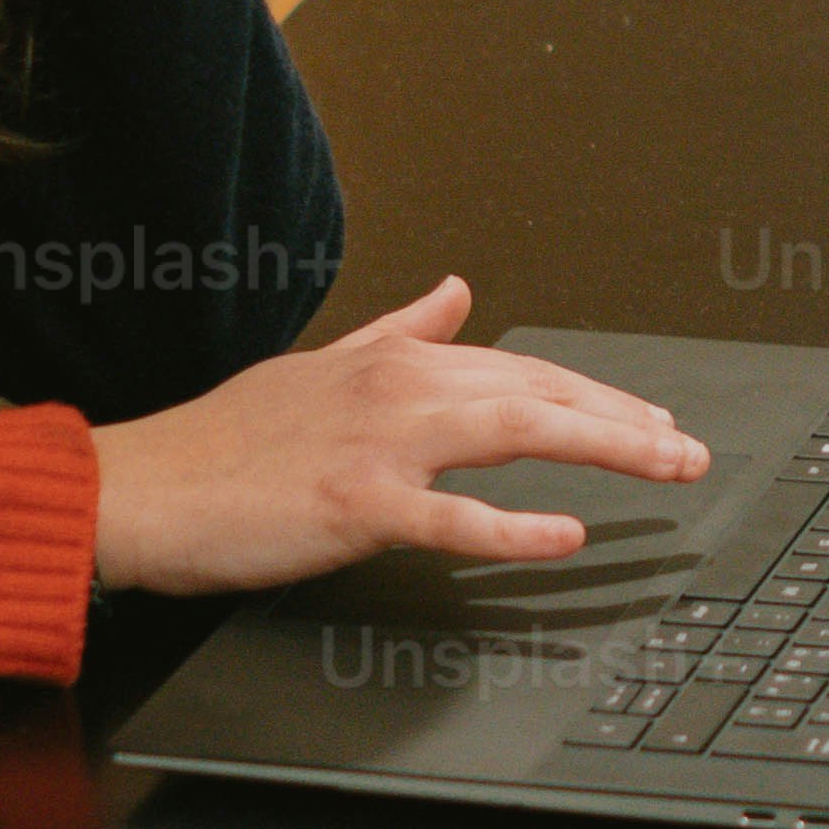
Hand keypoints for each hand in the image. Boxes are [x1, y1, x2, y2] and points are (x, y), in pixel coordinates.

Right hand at [87, 275, 705, 592]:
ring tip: (667, 466)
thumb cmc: (222, 440)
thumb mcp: (319, 366)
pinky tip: (567, 534)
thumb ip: (397, 332)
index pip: (521, 371)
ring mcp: (381, 446)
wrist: (142, 487)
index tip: (649, 416)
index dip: (595, 393)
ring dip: (607, 446)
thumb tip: (455, 293)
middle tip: (686, 447)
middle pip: (540, 393)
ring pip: (519, 431)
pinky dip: (515, 525)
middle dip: (625, 417)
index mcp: (394, 363)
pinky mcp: (356, 504)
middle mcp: (398, 391)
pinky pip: (452, 517)